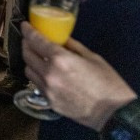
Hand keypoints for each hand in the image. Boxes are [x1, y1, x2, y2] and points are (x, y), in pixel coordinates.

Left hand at [22, 22, 136, 130]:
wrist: (115, 113)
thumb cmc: (108, 82)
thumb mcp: (92, 57)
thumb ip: (72, 46)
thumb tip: (60, 38)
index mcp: (60, 59)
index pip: (35, 40)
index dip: (28, 30)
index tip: (25, 25)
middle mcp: (49, 73)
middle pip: (27, 54)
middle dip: (27, 44)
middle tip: (30, 39)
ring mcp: (47, 89)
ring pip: (28, 70)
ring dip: (30, 61)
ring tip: (37, 57)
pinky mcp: (49, 102)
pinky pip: (37, 84)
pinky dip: (38, 76)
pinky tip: (45, 73)